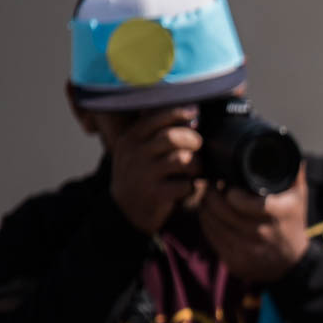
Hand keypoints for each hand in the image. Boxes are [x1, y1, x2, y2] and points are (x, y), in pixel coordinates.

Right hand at [107, 106, 202, 234]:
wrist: (125, 210)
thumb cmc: (140, 174)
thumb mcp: (136, 149)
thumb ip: (154, 132)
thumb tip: (188, 113)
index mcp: (130, 138)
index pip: (155, 118)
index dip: (178, 113)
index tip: (194, 113)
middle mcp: (135, 153)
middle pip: (172, 137)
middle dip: (192, 139)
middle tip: (197, 146)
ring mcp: (144, 174)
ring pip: (182, 160)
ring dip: (196, 164)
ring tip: (194, 169)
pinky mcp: (155, 194)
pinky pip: (184, 184)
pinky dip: (192, 186)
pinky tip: (188, 187)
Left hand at [199, 164, 310, 283]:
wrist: (292, 263)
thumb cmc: (292, 223)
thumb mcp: (299, 198)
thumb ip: (292, 172)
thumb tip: (284, 144)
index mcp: (278, 214)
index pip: (243, 202)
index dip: (229, 193)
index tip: (225, 184)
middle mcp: (263, 234)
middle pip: (223, 212)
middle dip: (211, 196)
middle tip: (209, 186)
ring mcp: (248, 250)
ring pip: (213, 224)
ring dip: (205, 208)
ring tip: (206, 198)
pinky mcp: (235, 262)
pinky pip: (211, 238)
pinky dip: (206, 224)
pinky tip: (208, 215)